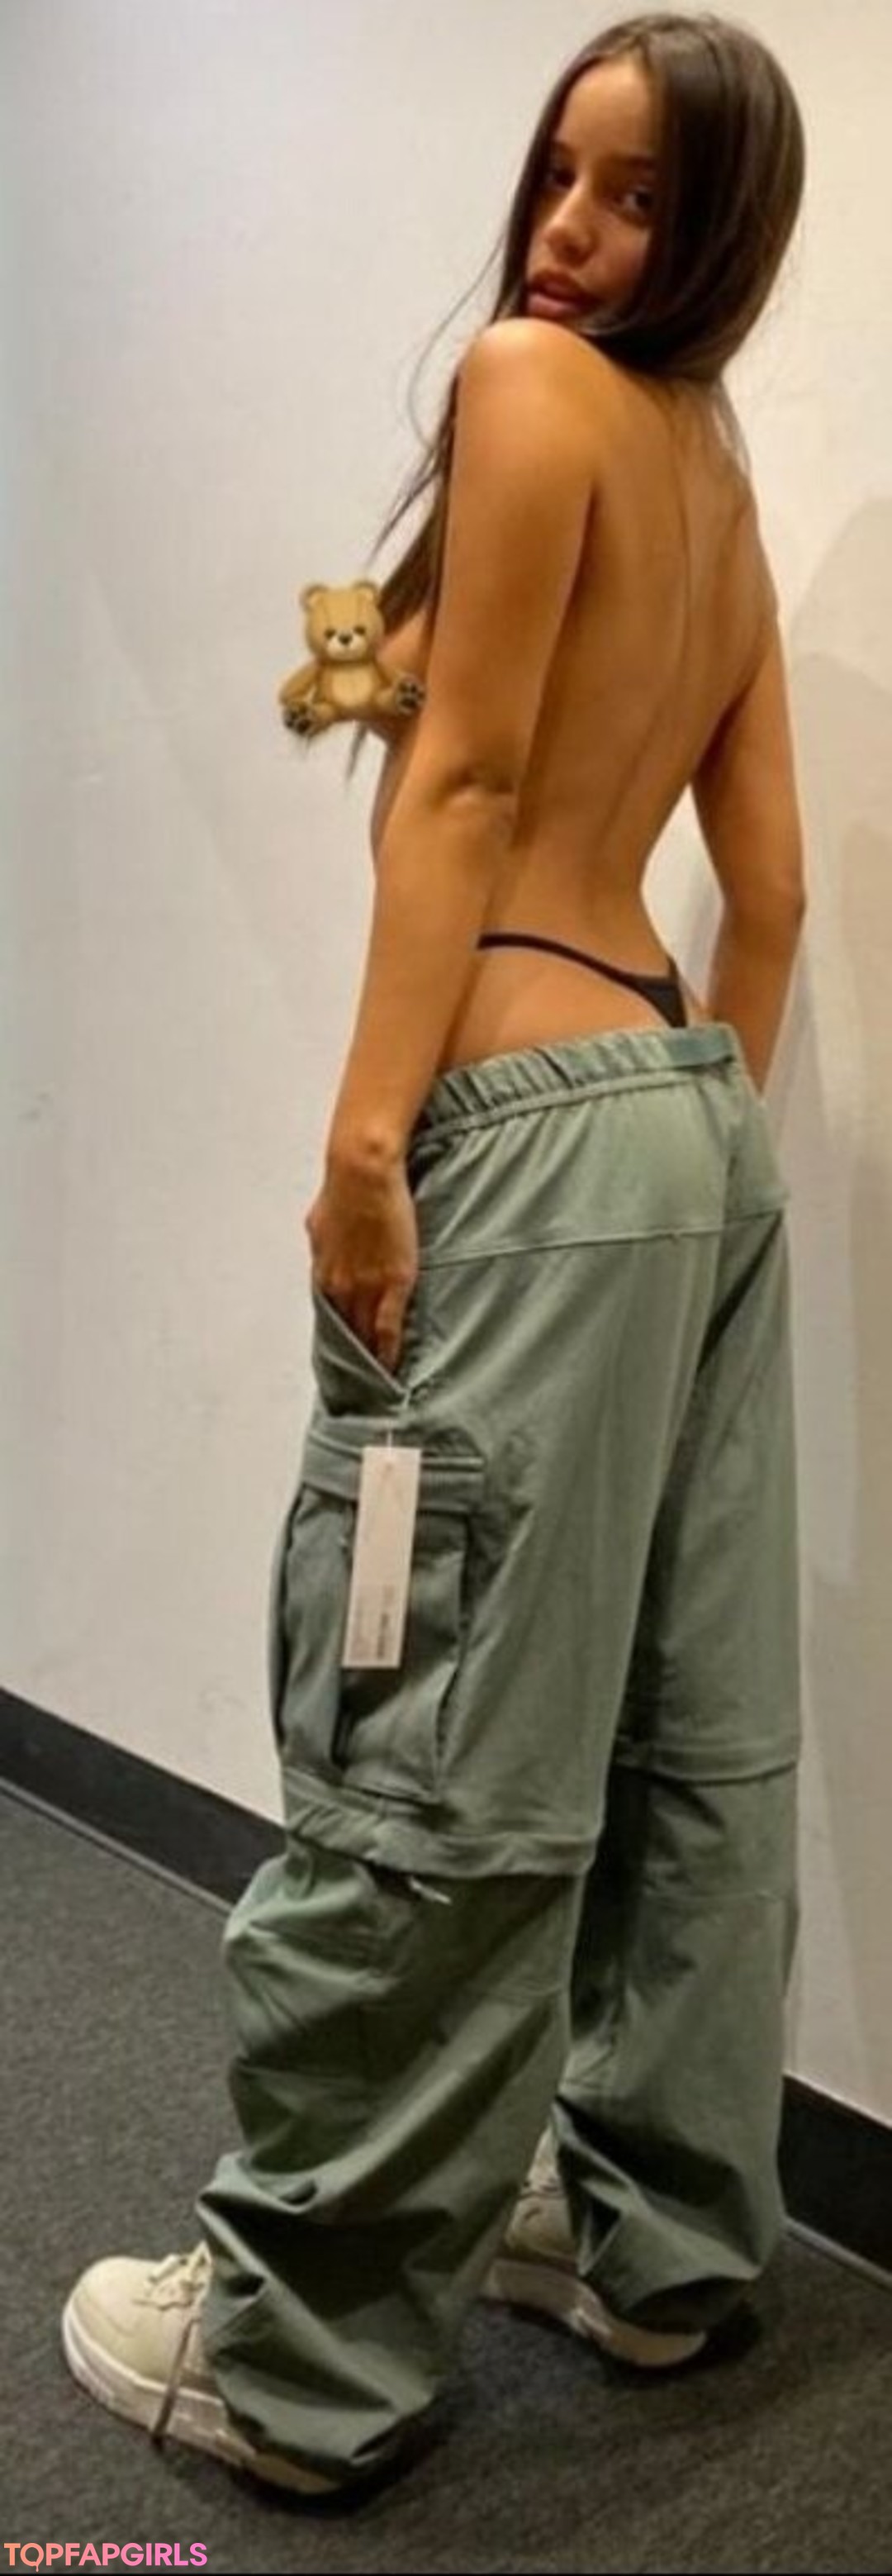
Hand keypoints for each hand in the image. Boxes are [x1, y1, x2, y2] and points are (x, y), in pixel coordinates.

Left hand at [305, 1155, 418, 1374]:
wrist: (363, 1174)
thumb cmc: (344, 1190)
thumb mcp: (321, 1222)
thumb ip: (325, 1243)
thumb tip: (324, 1247)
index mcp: (322, 1274)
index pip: (328, 1318)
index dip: (334, 1342)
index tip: (336, 1363)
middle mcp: (338, 1287)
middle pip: (344, 1334)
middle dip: (349, 1360)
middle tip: (354, 1388)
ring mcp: (365, 1288)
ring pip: (365, 1336)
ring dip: (369, 1361)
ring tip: (375, 1386)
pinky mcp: (393, 1283)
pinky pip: (388, 1327)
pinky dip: (388, 1350)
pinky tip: (391, 1368)